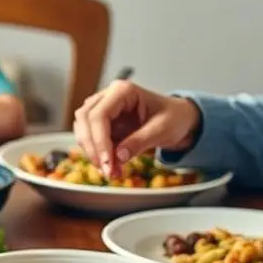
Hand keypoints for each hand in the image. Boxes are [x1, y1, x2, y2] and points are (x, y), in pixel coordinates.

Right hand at [73, 81, 200, 177]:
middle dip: (92, 147)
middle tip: (106, 170)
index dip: (99, 140)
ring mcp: (103, 109)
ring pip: (83, 129)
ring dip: (92, 152)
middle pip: (85, 120)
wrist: (179, 120)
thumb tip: (118, 157)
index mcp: (123, 91)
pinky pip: (91, 138)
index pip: (99, 115)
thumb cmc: (173, 118)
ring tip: (110, 172)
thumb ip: (139, 142)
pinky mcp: (102, 123)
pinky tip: (111, 167)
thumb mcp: (162, 130)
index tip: (107, 163)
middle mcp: (108, 96)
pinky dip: (97, 154)